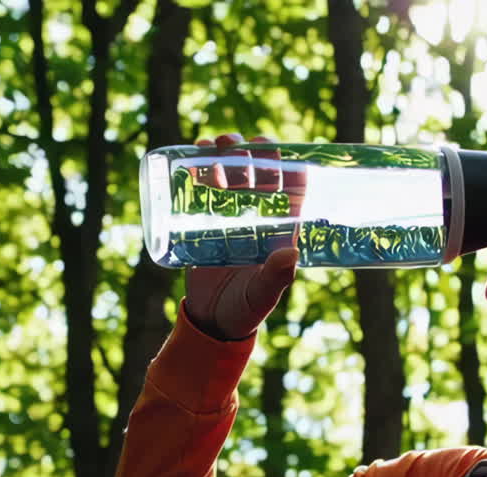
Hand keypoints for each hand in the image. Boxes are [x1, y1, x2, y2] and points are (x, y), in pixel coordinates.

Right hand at [184, 133, 302, 339]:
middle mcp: (260, 215)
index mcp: (282, 226)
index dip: (285, 160)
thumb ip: (276, 279)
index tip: (271, 148)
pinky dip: (200, 164)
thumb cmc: (244, 310)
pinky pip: (204, 185)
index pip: (291, 184)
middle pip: (259, 171)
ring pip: (232, 172)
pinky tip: (194, 153)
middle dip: (248, 152)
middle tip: (233, 148)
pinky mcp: (204, 219)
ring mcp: (231, 214)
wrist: (210, 321)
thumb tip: (290, 253)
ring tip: (212, 145)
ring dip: (225, 153)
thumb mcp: (261, 295)